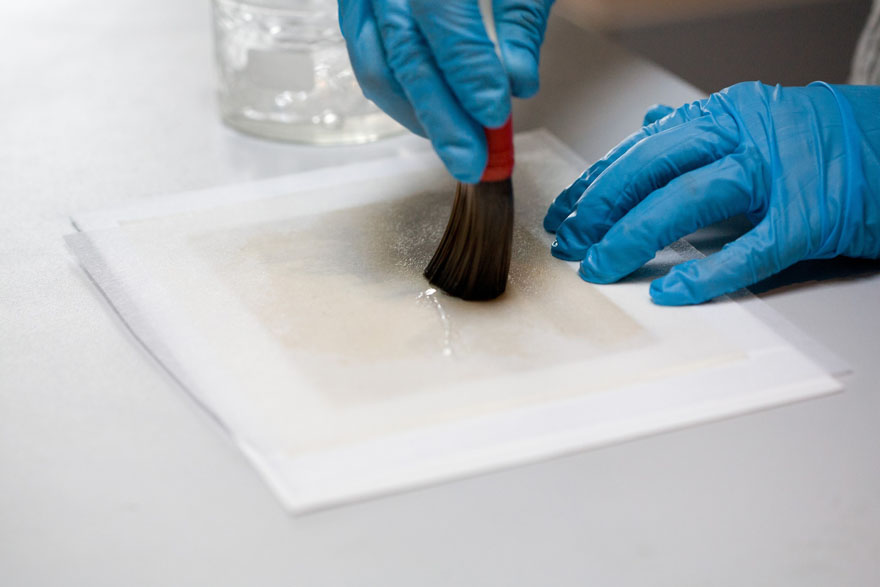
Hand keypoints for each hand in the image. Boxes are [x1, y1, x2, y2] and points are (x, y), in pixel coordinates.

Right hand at [338, 0, 552, 182]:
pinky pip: (368, 63)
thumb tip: (518, 82)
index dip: (468, 72)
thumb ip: (520, 17)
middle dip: (442, 117)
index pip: (441, 16)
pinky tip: (433, 118)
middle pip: (404, 54)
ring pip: (377, 68)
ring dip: (419, 117)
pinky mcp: (356, 10)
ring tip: (460, 146)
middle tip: (475, 161)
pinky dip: (401, 99)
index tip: (495, 115)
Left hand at [544, 82, 879, 304]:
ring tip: (601, 266)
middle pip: (654, 167)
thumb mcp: (757, 121)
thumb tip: (645, 126)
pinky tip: (670, 291)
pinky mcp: (810, 219)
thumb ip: (697, 128)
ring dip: (635, 236)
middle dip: (603, 208)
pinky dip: (706, 274)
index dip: (597, 183)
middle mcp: (746, 135)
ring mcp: (779, 175)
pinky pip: (749, 251)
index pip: (643, 148)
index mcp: (727, 114)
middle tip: (571, 243)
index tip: (564, 212)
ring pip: (689, 201)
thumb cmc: (826, 142)